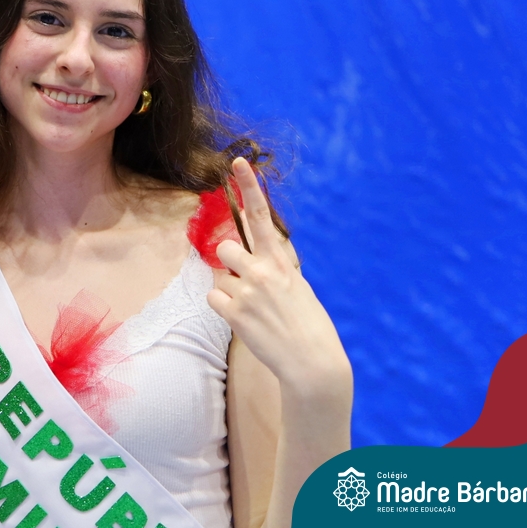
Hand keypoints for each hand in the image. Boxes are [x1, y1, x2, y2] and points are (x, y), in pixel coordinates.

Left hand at [207, 158, 350, 399]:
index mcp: (281, 262)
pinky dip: (224, 308)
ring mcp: (247, 292)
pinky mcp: (235, 313)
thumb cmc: (307, 324)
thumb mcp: (297, 287)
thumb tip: (254, 259)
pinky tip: (245, 320)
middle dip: (230, 262)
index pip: (261, 217)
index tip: (238, 164)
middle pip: (224, 247)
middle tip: (247, 282)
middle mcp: (262, 271)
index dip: (249, 188)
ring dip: (230, 289)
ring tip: (253, 308)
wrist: (312, 362)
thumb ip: (275, 268)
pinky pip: (214, 298)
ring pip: (219, 276)